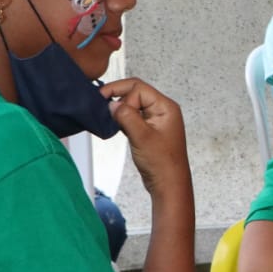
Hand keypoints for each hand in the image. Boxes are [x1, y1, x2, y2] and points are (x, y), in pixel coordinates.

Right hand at [100, 78, 188, 195]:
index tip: (104, 100)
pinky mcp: (150, 129)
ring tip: (110, 118)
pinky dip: (123, 118)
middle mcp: (163, 110)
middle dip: (119, 98)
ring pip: (133, 105)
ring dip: (120, 109)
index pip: (138, 88)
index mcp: (166, 107)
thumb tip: (112, 104)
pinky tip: (117, 125)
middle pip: (135, 93)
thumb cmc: (162, 163)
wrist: (168, 183)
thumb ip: (126, 116)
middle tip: (104, 108)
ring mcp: (156, 120)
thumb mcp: (141, 136)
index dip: (120, 92)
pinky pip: (134, 116)